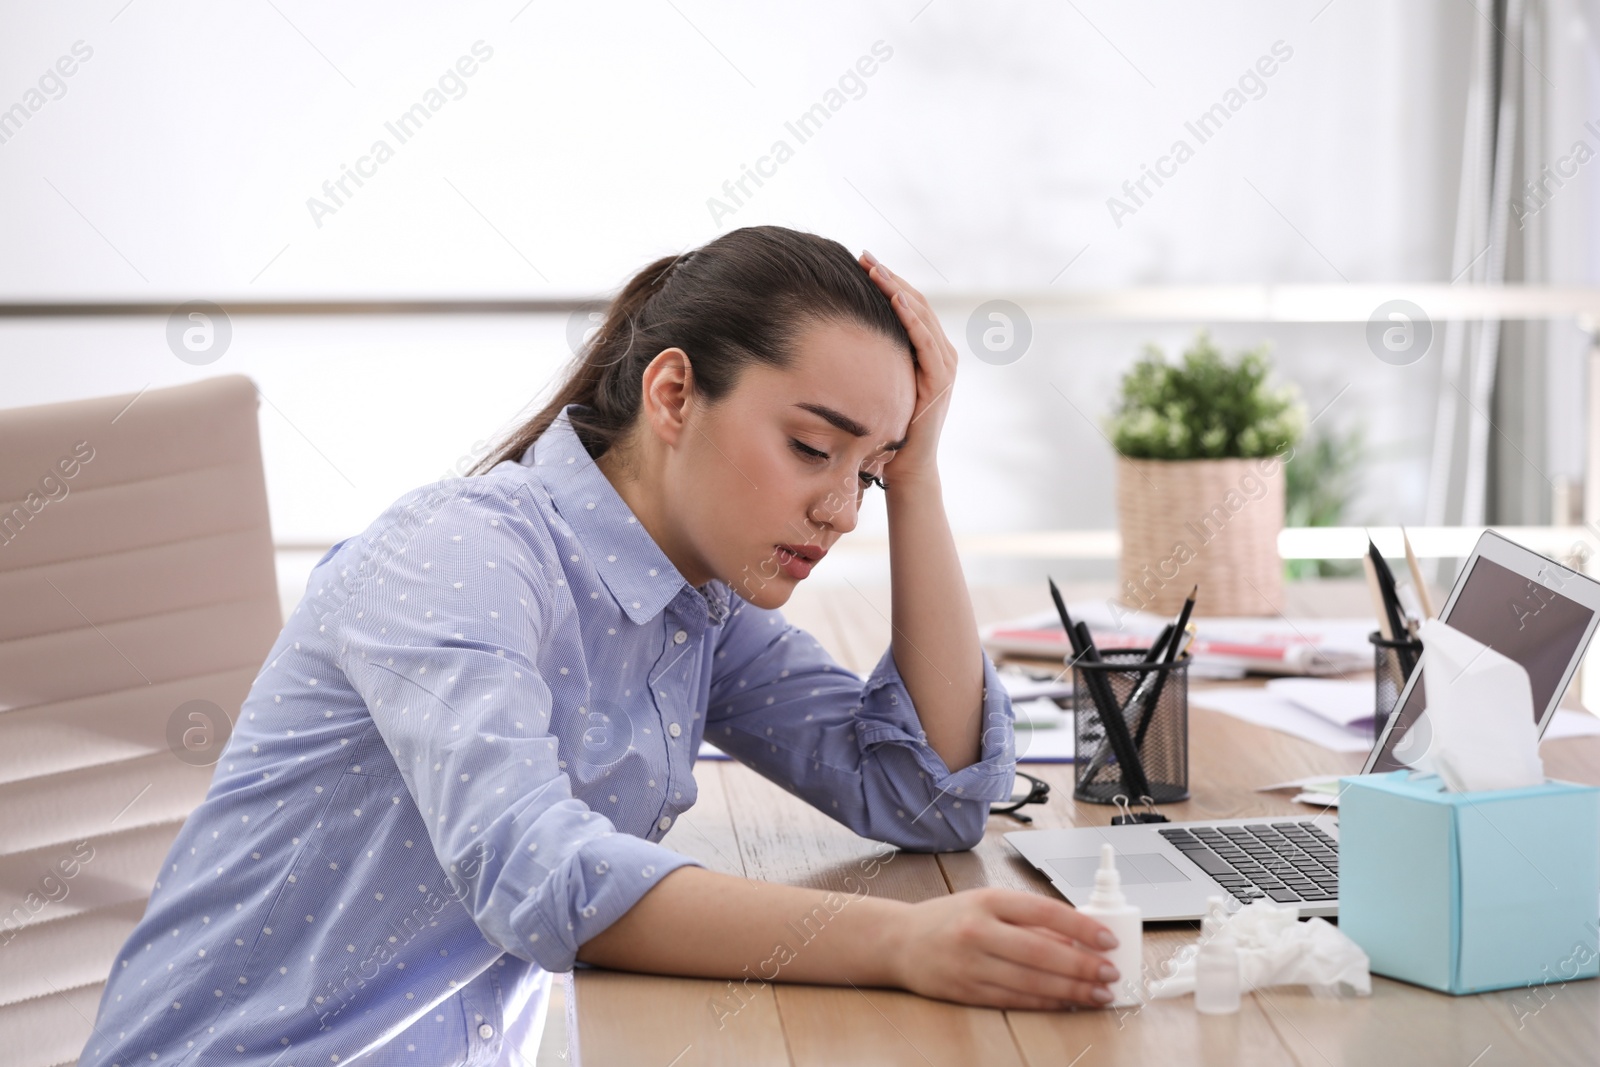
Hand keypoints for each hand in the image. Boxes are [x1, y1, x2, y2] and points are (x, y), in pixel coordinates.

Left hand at [858, 250, 957, 482]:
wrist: (907, 468)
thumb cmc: (888, 429)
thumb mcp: (878, 385)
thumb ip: (872, 361)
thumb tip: (837, 337)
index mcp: (928, 351)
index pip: (909, 305)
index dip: (887, 281)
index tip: (861, 262)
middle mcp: (941, 353)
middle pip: (916, 302)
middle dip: (889, 277)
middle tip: (863, 256)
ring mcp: (945, 366)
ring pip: (923, 316)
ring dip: (898, 289)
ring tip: (876, 270)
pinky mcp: (941, 381)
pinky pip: (927, 342)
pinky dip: (912, 319)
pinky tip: (895, 300)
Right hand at [885, 887, 1119, 1009]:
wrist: (899, 941)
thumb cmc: (949, 919)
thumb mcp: (987, 904)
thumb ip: (1029, 920)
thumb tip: (1077, 940)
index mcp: (988, 901)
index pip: (1045, 912)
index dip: (1082, 928)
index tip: (1107, 939)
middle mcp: (978, 931)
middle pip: (1042, 952)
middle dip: (1082, 966)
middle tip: (1109, 973)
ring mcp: (971, 964)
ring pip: (1032, 982)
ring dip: (1071, 990)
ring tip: (1097, 993)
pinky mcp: (967, 992)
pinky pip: (1015, 1000)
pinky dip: (1046, 1003)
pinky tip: (1066, 1002)